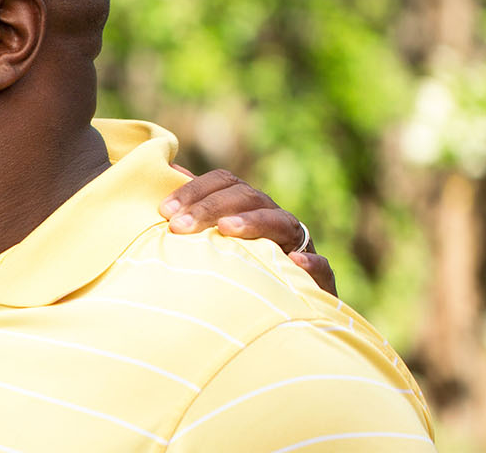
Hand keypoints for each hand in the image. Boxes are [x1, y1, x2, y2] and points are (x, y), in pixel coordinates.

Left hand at [160, 167, 335, 295]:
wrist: (282, 314)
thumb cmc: (235, 272)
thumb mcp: (209, 243)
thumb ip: (190, 213)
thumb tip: (165, 170)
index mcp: (248, 208)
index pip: (225, 182)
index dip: (195, 190)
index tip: (164, 210)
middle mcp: (274, 220)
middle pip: (248, 197)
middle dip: (211, 207)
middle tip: (179, 226)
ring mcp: (299, 247)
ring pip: (282, 223)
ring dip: (254, 222)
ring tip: (226, 229)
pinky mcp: (318, 280)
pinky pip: (321, 267)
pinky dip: (311, 263)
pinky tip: (295, 262)